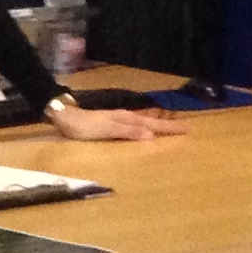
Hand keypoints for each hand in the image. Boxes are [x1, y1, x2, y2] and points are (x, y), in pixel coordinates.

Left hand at [47, 96, 187, 141]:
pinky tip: (145, 131)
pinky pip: (135, 126)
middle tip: (187, 129)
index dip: (170, 128)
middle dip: (169, 126)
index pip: (154, 124)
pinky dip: (145, 128)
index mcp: (127, 119)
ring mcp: (119, 120)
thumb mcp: (107, 130)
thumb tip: (152, 135)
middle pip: (152, 122)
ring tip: (172, 129)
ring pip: (145, 122)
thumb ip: (128, 132)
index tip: (188, 130)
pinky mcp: (111, 124)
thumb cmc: (84, 126)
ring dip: (159, 126)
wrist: (63, 117)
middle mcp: (126, 118)